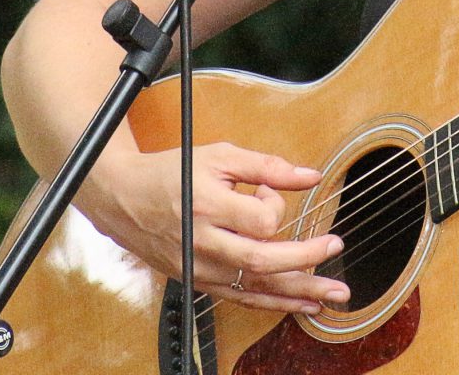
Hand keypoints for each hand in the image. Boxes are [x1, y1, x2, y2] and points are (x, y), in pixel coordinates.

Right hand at [83, 142, 349, 313]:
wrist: (123, 197)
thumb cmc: (172, 172)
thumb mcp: (219, 156)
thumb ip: (267, 165)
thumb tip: (309, 176)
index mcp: (207, 206)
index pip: (259, 220)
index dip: (274, 205)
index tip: (267, 191)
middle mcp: (203, 242)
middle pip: (262, 262)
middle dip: (306, 261)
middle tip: (335, 249)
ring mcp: (199, 267)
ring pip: (255, 288)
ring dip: (298, 292)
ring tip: (333, 292)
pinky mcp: (198, 280)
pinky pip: (241, 298)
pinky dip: (273, 303)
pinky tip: (301, 303)